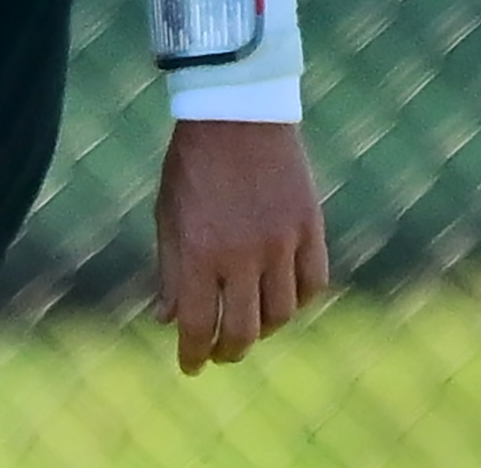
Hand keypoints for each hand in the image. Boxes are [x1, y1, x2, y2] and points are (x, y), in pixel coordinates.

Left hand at [153, 118, 328, 372]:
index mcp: (200, 251)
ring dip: (264, 329)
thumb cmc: (193, 164)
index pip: (198, 325)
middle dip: (229, 350)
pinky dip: (299, 300)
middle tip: (220, 353)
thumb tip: (167, 321)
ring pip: (282, 314)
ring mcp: (281, 243)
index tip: (190, 366)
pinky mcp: (310, 228)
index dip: (194, 354)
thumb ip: (171, 270)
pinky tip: (283, 299)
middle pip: (244, 331)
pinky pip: (312, 284)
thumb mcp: (168, 214)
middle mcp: (243, 254)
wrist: (237, 113)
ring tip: (250, 325)